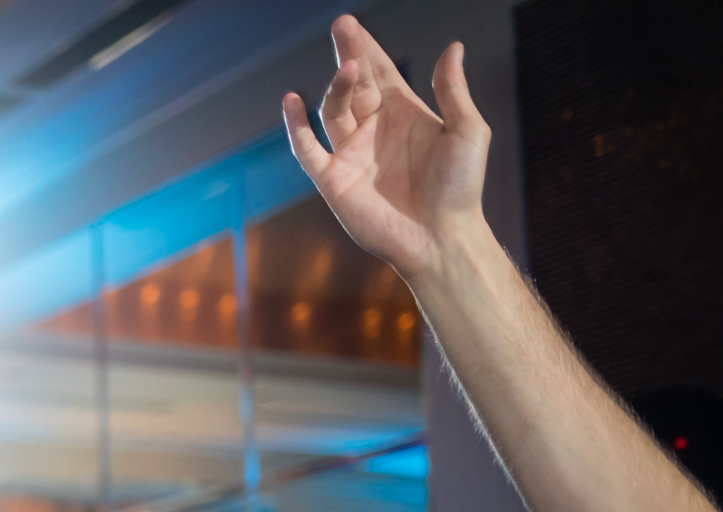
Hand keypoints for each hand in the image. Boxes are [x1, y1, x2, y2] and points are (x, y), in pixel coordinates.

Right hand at [281, 16, 491, 283]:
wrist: (442, 237)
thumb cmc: (461, 188)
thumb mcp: (467, 131)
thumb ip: (453, 90)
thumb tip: (453, 47)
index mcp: (404, 115)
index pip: (379, 72)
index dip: (366, 47)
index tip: (349, 24)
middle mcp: (373, 130)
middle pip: (354, 84)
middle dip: (348, 54)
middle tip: (342, 26)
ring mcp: (351, 154)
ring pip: (334, 110)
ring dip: (337, 87)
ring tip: (347, 69)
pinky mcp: (333, 180)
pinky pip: (307, 150)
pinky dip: (296, 127)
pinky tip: (292, 101)